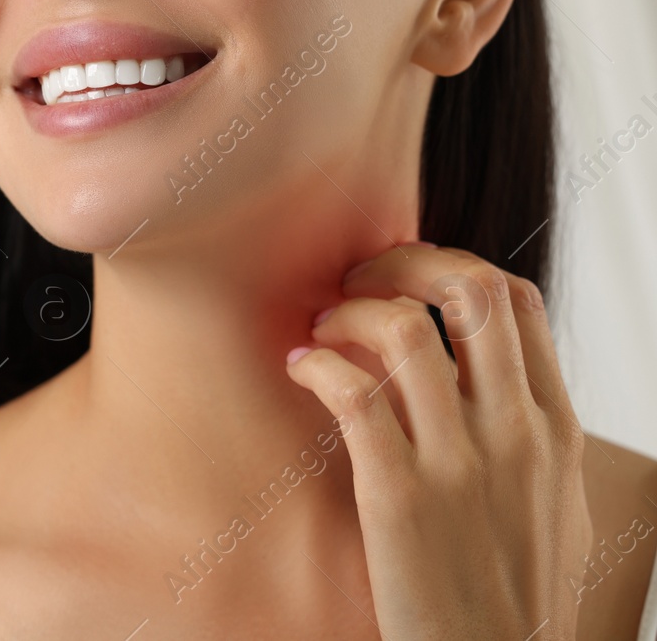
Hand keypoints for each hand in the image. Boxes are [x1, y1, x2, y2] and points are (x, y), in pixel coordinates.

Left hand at [285, 243, 591, 639]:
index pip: (515, 301)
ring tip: (320, 329)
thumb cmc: (516, 593)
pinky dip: (317, 364)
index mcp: (553, 427)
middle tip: (356, 280)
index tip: (404, 279)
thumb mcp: (555, 504)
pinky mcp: (399, 494)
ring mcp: (459, 461)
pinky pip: (353, 393)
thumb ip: (531, 436)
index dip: (451, 267)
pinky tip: (300, 368)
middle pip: (468, 290)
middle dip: (402, 263)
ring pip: (403, 328)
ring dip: (349, 311)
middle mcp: (514, 431)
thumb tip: (500, 382)